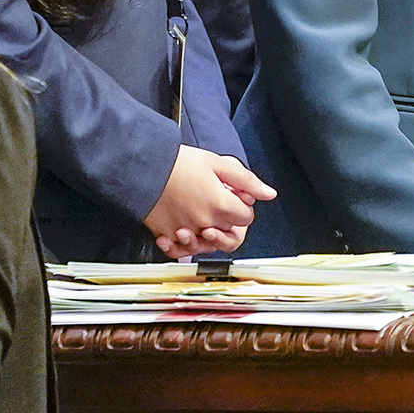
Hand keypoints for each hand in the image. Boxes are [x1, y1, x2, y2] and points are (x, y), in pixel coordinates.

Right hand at [145, 146, 276, 257]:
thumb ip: (247, 181)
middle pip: (228, 231)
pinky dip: (181, 243)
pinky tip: (180, 229)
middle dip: (225, 217)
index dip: (241, 205)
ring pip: (206, 244)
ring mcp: (185, 231)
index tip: (230, 195)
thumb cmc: (179, 162)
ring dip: (205, 232)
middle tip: (212, 199)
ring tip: (196, 212)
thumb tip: (269, 194)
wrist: (144, 166)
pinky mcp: (166, 235)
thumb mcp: (218, 164)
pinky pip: (180, 249)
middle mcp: (205, 223)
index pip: (246, 218)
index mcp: (221, 205)